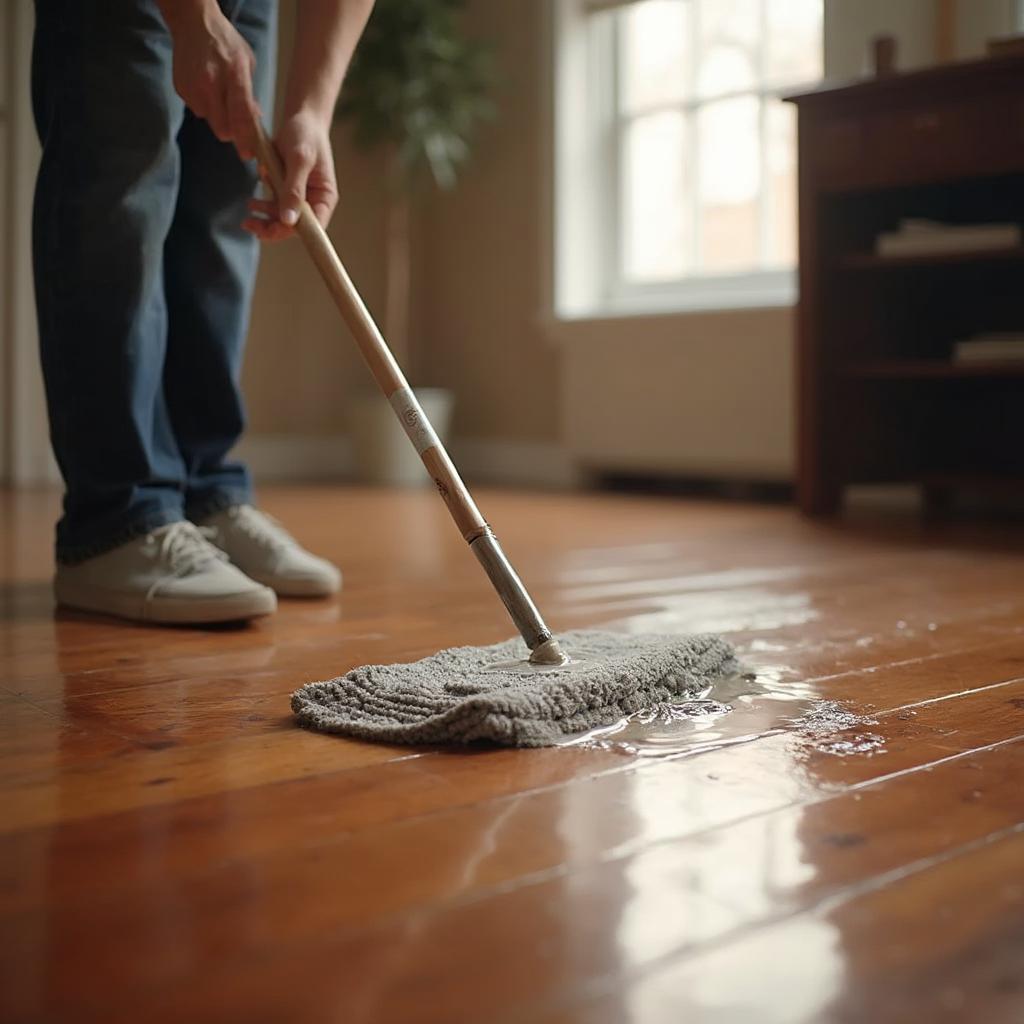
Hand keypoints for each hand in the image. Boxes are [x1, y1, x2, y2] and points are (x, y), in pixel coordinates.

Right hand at [161, 0, 259, 158]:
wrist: (193, 23)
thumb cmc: (226, 43)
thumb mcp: (248, 63)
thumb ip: (250, 94)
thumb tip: (255, 120)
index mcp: (234, 75)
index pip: (242, 117)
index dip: (246, 139)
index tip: (249, 154)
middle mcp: (211, 84)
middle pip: (223, 129)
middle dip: (232, 133)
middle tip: (238, 125)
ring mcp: (193, 87)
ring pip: (210, 121)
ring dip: (218, 116)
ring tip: (220, 95)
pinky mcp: (181, 89)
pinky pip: (197, 109)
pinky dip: (205, 105)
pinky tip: (207, 88)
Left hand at [243, 112, 338, 240]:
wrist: (301, 117)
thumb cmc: (306, 135)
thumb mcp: (299, 159)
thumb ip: (294, 189)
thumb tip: (288, 220)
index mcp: (324, 198)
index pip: (312, 227)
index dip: (291, 232)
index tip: (270, 231)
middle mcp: (314, 201)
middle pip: (294, 226)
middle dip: (271, 226)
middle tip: (249, 224)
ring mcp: (300, 197)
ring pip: (282, 217)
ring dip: (264, 214)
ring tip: (250, 204)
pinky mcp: (288, 189)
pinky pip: (275, 203)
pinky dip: (264, 200)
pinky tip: (258, 185)